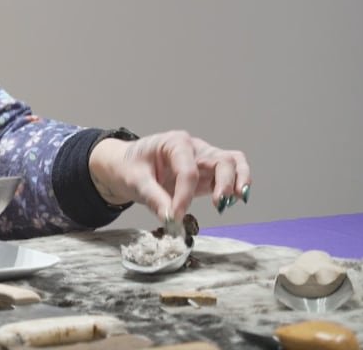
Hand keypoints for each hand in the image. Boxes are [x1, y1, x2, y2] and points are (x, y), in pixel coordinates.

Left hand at [89, 129, 251, 221]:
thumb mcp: (135, 181)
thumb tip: (170, 218)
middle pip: (221, 159)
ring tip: (235, 201)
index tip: (175, 215)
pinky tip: (235, 201)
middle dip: (224, 182)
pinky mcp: (206, 174)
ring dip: (238, 181)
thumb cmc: (129, 167)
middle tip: (219, 204)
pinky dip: (236, 186)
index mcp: (175, 143)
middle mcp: (194, 148)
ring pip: (232, 163)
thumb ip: (154, 198)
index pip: (188, 170)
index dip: (184, 194)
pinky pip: (229, 176)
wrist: (125, 166)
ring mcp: (203, 160)